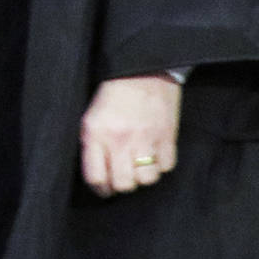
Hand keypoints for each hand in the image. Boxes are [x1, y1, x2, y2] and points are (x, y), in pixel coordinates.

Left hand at [79, 73, 181, 196]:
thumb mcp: (91, 118)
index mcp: (96, 134)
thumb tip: (98, 175)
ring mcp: (146, 138)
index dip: (100, 189)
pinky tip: (155, 155)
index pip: (96, 177)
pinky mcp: (167, 136)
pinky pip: (166, 167)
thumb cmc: (112, 95)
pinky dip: (161, 165)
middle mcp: (121, 139)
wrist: (141, 69)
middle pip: (123, 184)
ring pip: (147, 179)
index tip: (103, 188)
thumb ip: (92, 146)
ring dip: (143, 177)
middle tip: (122, 178)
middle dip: (122, 186)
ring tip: (139, 166)